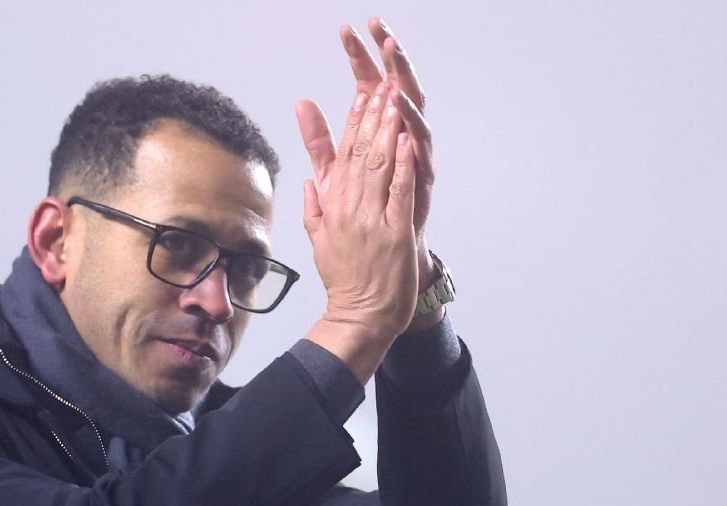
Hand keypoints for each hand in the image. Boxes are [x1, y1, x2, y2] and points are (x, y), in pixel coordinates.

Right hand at [296, 43, 421, 343]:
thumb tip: (310, 179)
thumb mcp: (318, 237)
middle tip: (381, 82)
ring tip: (394, 99)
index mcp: (333, 206)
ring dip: (387, 129)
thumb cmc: (343, 278)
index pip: (341, 156)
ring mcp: (372, 220)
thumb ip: (314, 205)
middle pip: (360, 153)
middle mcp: (350, 208)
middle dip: (372, 115)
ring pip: (378, 166)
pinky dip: (403, 167)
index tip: (362, 94)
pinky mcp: (394, 234)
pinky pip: (398, 194)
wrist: (359, 314)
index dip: (352, 122)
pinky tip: (408, 141)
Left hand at [341, 18, 435, 240]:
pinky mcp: (424, 176)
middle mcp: (399, 135)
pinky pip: (422, 148)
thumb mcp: (334, 174)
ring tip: (396, 65)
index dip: (358, 58)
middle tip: (383, 32)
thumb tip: (302, 103)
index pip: (366, 84)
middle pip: (395, 87)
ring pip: (414, 111)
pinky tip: (406, 112)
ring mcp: (415, 153)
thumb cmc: (364, 211)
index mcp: (376, 130)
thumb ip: (320, 139)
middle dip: (389, 59)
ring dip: (406, 86)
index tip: (347, 30)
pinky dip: (415, 130)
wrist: (382, 254)